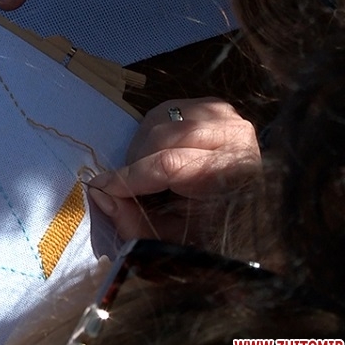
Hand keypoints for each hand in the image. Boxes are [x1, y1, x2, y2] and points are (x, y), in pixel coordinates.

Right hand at [87, 98, 260, 244]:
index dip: (131, 177)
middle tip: (128, 188)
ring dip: (142, 147)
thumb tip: (99, 194)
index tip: (101, 188)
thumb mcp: (173, 237)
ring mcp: (228, 117)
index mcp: (235, 174)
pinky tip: (159, 154)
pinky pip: (166, 111)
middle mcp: (237, 137)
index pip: (171, 165)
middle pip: (163, 138)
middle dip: (135, 163)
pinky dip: (152, 132)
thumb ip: (134, 220)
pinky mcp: (216, 107)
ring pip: (161, 120)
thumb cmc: (212, 231)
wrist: (245, 213)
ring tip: (147, 173)